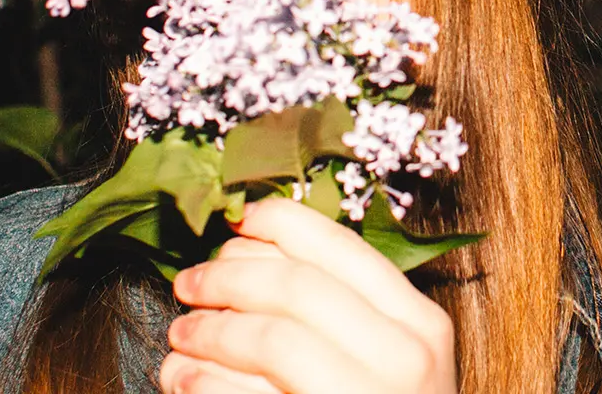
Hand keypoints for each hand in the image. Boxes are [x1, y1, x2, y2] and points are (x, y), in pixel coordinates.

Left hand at [158, 197, 457, 393]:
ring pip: (267, 338)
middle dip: (227, 276)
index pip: (339, 248)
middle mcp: (401, 361)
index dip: (275, 224)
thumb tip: (253, 241)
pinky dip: (200, 383)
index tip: (234, 224)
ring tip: (181, 338)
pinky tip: (185, 382)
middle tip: (189, 284)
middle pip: (294, 287)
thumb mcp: (389, 359)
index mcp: (420, 326)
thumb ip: (345, 307)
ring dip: (206, 331)